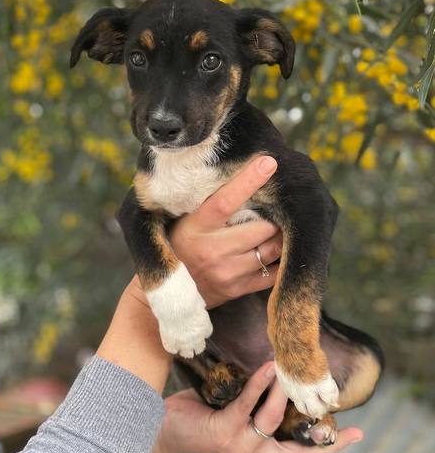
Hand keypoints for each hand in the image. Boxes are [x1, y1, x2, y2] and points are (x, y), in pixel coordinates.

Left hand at [149, 363, 362, 452]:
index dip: (330, 446)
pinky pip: (248, 404)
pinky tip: (267, 368)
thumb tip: (281, 374)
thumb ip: (258, 405)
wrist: (164, 428)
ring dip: (283, 390)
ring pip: (273, 417)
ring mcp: (240, 446)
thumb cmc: (202, 415)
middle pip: (297, 443)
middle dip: (318, 423)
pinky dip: (259, 383)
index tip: (356, 434)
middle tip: (334, 398)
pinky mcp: (225, 431)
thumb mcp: (237, 415)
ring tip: (291, 367)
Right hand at [169, 156, 282, 308]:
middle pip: (261, 229)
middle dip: (276, 216)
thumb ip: (211, 204)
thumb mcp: (187, 220)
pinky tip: (280, 250)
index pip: (225, 201)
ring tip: (283, 227)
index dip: (248, 181)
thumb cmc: (180, 243)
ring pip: (271, 250)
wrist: (169, 289)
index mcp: (196, 227)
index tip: (268, 163)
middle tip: (282, 206)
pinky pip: (272, 274)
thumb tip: (244, 175)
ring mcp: (226, 273)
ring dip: (282, 237)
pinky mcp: (237, 289)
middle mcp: (212, 251)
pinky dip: (281, 261)